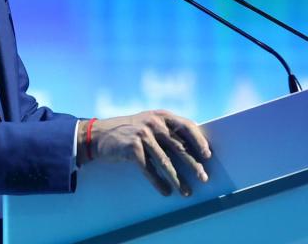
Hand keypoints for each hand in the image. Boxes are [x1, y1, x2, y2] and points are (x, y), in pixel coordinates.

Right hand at [78, 110, 211, 196]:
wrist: (99, 135)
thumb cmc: (129, 131)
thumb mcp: (148, 123)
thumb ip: (167, 130)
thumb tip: (192, 149)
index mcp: (161, 116)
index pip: (186, 126)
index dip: (199, 141)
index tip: (208, 155)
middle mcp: (153, 123)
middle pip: (179, 147)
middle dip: (193, 165)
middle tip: (204, 178)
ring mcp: (143, 135)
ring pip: (165, 161)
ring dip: (177, 179)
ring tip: (186, 192)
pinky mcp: (132, 149)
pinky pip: (149, 170)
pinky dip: (158, 182)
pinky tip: (166, 191)